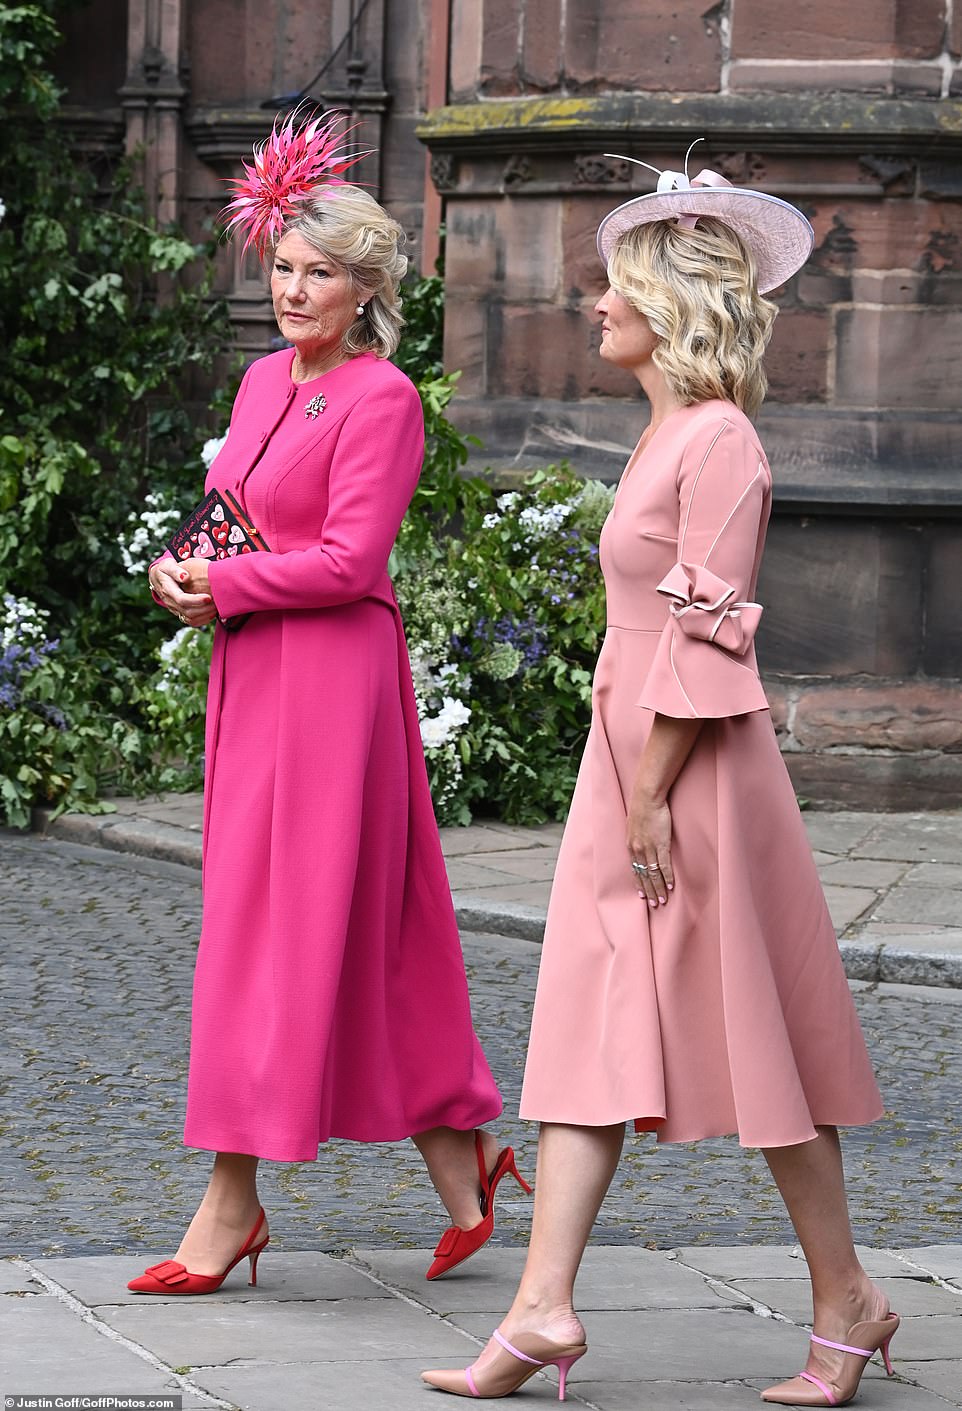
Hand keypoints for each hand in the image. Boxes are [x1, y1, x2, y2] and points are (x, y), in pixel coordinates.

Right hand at [148, 556, 216, 627]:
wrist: (159, 578)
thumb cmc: (165, 570)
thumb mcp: (167, 566)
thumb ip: (176, 570)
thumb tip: (185, 577)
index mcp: (168, 590)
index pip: (181, 599)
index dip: (196, 600)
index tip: (209, 597)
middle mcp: (171, 602)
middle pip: (187, 612)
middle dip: (204, 609)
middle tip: (217, 602)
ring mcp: (175, 609)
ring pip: (190, 619)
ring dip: (205, 615)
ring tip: (217, 607)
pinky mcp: (180, 613)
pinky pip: (191, 621)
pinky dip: (203, 620)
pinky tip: (212, 613)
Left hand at [626, 787, 673, 907]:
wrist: (647, 798)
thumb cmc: (641, 809)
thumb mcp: (633, 826)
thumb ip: (636, 838)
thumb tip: (641, 844)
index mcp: (630, 846)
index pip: (634, 870)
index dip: (639, 884)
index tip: (643, 895)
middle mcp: (638, 850)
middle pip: (643, 876)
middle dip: (649, 891)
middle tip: (654, 904)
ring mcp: (649, 848)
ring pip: (653, 874)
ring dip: (658, 889)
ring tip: (663, 900)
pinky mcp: (661, 844)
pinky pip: (664, 865)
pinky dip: (667, 877)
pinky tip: (670, 887)